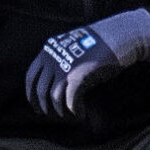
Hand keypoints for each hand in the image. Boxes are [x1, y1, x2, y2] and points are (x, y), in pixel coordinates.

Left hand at [27, 9, 149, 116]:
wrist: (119, 34)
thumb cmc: (99, 42)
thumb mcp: (72, 46)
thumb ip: (61, 59)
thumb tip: (55, 84)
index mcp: (49, 49)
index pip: (31, 76)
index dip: (30, 94)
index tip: (35, 104)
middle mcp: (53, 58)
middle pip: (40, 89)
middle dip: (42, 105)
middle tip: (48, 114)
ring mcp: (65, 66)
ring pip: (54, 97)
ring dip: (59, 110)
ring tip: (67, 115)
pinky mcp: (79, 76)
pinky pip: (71, 100)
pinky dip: (74, 110)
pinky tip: (79, 114)